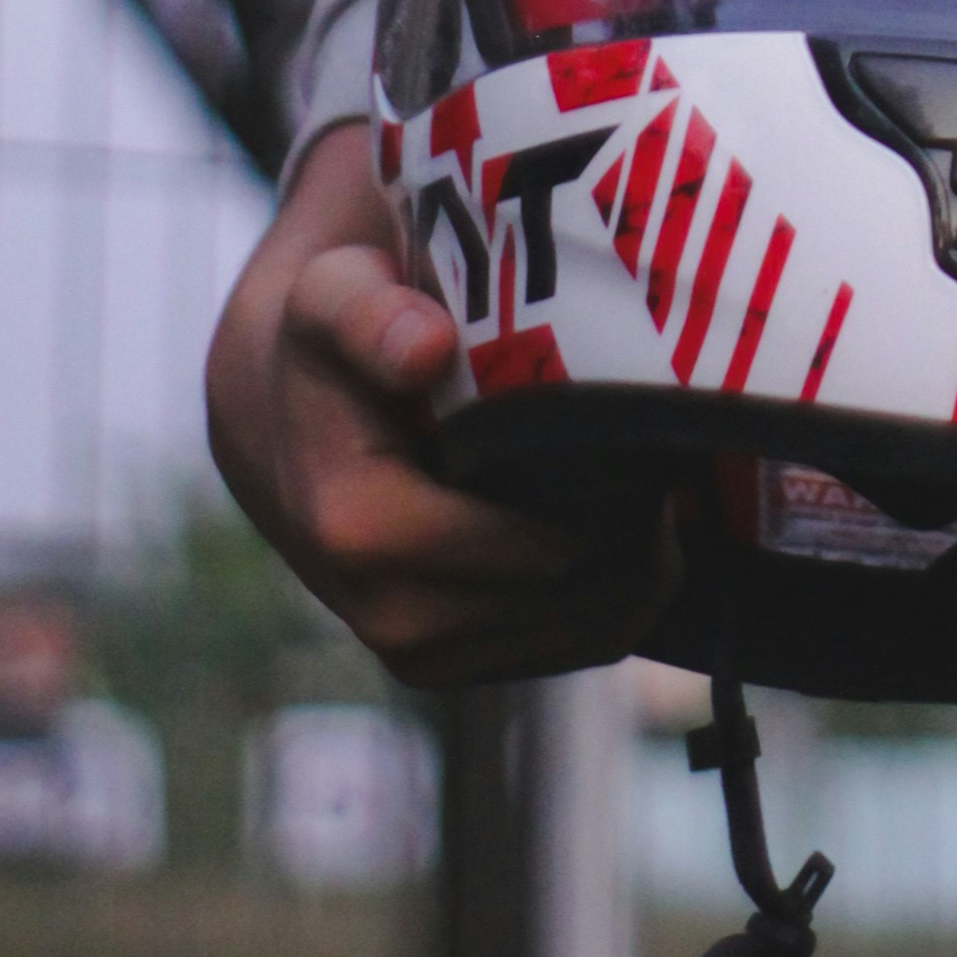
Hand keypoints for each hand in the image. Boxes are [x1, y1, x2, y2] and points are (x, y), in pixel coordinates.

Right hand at [205, 123, 666, 684]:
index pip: (532, 550)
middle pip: (569, 602)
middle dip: (637, 536)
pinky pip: (563, 651)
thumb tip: (425, 349)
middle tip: (675, 452)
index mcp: (359, 528)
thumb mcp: (333, 297)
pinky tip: (628, 529)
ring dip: (636, 571)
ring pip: (579, 638)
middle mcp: (385, 611)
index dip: (610, 502)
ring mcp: (418, 648)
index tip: (651, 434)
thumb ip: (369, 316)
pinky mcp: (446, 659)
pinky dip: (613, 598)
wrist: (281, 407)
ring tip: (658, 486)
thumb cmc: (327, 335)